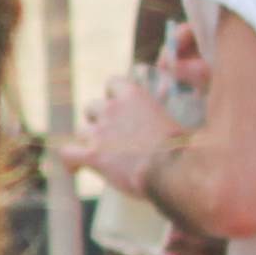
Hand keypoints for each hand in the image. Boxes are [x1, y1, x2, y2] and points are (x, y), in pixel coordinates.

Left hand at [78, 70, 180, 198]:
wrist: (175, 172)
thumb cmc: (185, 148)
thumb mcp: (180, 120)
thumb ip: (168, 114)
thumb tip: (187, 108)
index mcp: (134, 96)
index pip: (113, 82)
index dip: (113, 95)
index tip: (119, 107)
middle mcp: (112, 109)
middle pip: (92, 108)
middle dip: (99, 120)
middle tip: (112, 136)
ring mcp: (99, 132)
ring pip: (81, 131)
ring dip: (89, 141)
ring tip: (102, 156)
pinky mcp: (92, 155)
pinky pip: (67, 154)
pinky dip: (70, 161)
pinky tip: (76, 168)